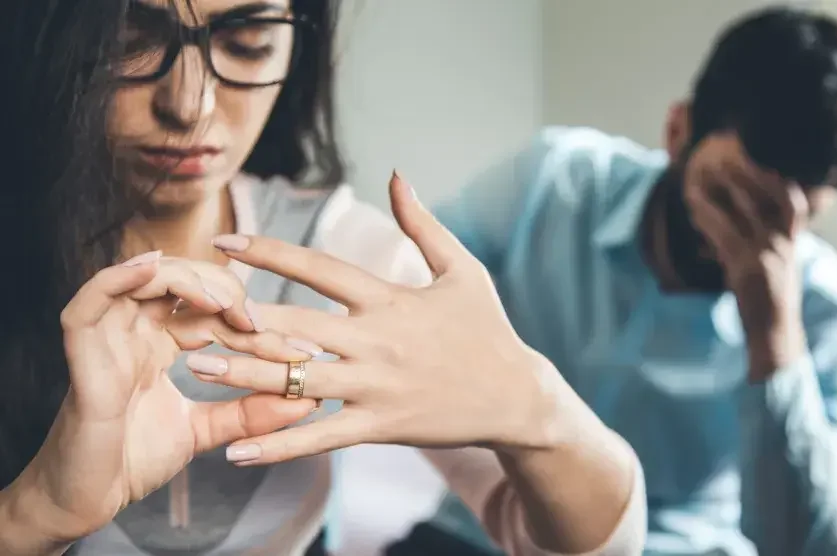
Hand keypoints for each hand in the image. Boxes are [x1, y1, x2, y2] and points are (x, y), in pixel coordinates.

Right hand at [8, 253, 315, 545]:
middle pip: (181, 283)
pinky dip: (119, 278)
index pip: (212, 312)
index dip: (256, 323)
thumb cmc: (135, 460)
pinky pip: (91, 300)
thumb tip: (306, 399)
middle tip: (261, 324)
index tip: (302, 352)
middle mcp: (133, 331)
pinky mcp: (83, 354)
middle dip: (228, 293)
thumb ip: (250, 413)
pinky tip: (153, 268)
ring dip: (187, 279)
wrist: (87, 500)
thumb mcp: (206, 430)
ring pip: (142, 278)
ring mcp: (107, 338)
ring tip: (223, 302)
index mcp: (159, 342)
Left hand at [201, 173, 575, 464]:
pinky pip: (320, 438)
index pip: (319, 268)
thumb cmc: (487, 329)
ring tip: (197, 369)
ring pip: (298, 381)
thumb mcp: (462, 269)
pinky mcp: (380, 427)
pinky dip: (279, 445)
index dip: (269, 252)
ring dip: (245, 374)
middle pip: (295, 326)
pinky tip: (238, 452)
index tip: (223, 242)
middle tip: (188, 310)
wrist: (517, 396)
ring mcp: (376, 387)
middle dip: (239, 317)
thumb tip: (396, 174)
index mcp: (390, 299)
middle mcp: (376, 341)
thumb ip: (423, 224)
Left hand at [688, 172, 809, 381]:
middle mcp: (784, 244)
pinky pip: (724, 234)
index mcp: (792, 243)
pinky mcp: (747, 268)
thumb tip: (737, 229)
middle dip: (748, 173)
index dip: (780, 179)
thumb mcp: (775, 268)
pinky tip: (694, 206)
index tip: (764, 160)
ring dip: (725, 188)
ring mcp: (767, 255)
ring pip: (745, 210)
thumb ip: (765, 245)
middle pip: (769, 197)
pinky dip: (708, 217)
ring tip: (706, 171)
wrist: (774, 335)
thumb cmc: (770, 301)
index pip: (793, 203)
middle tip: (727, 155)